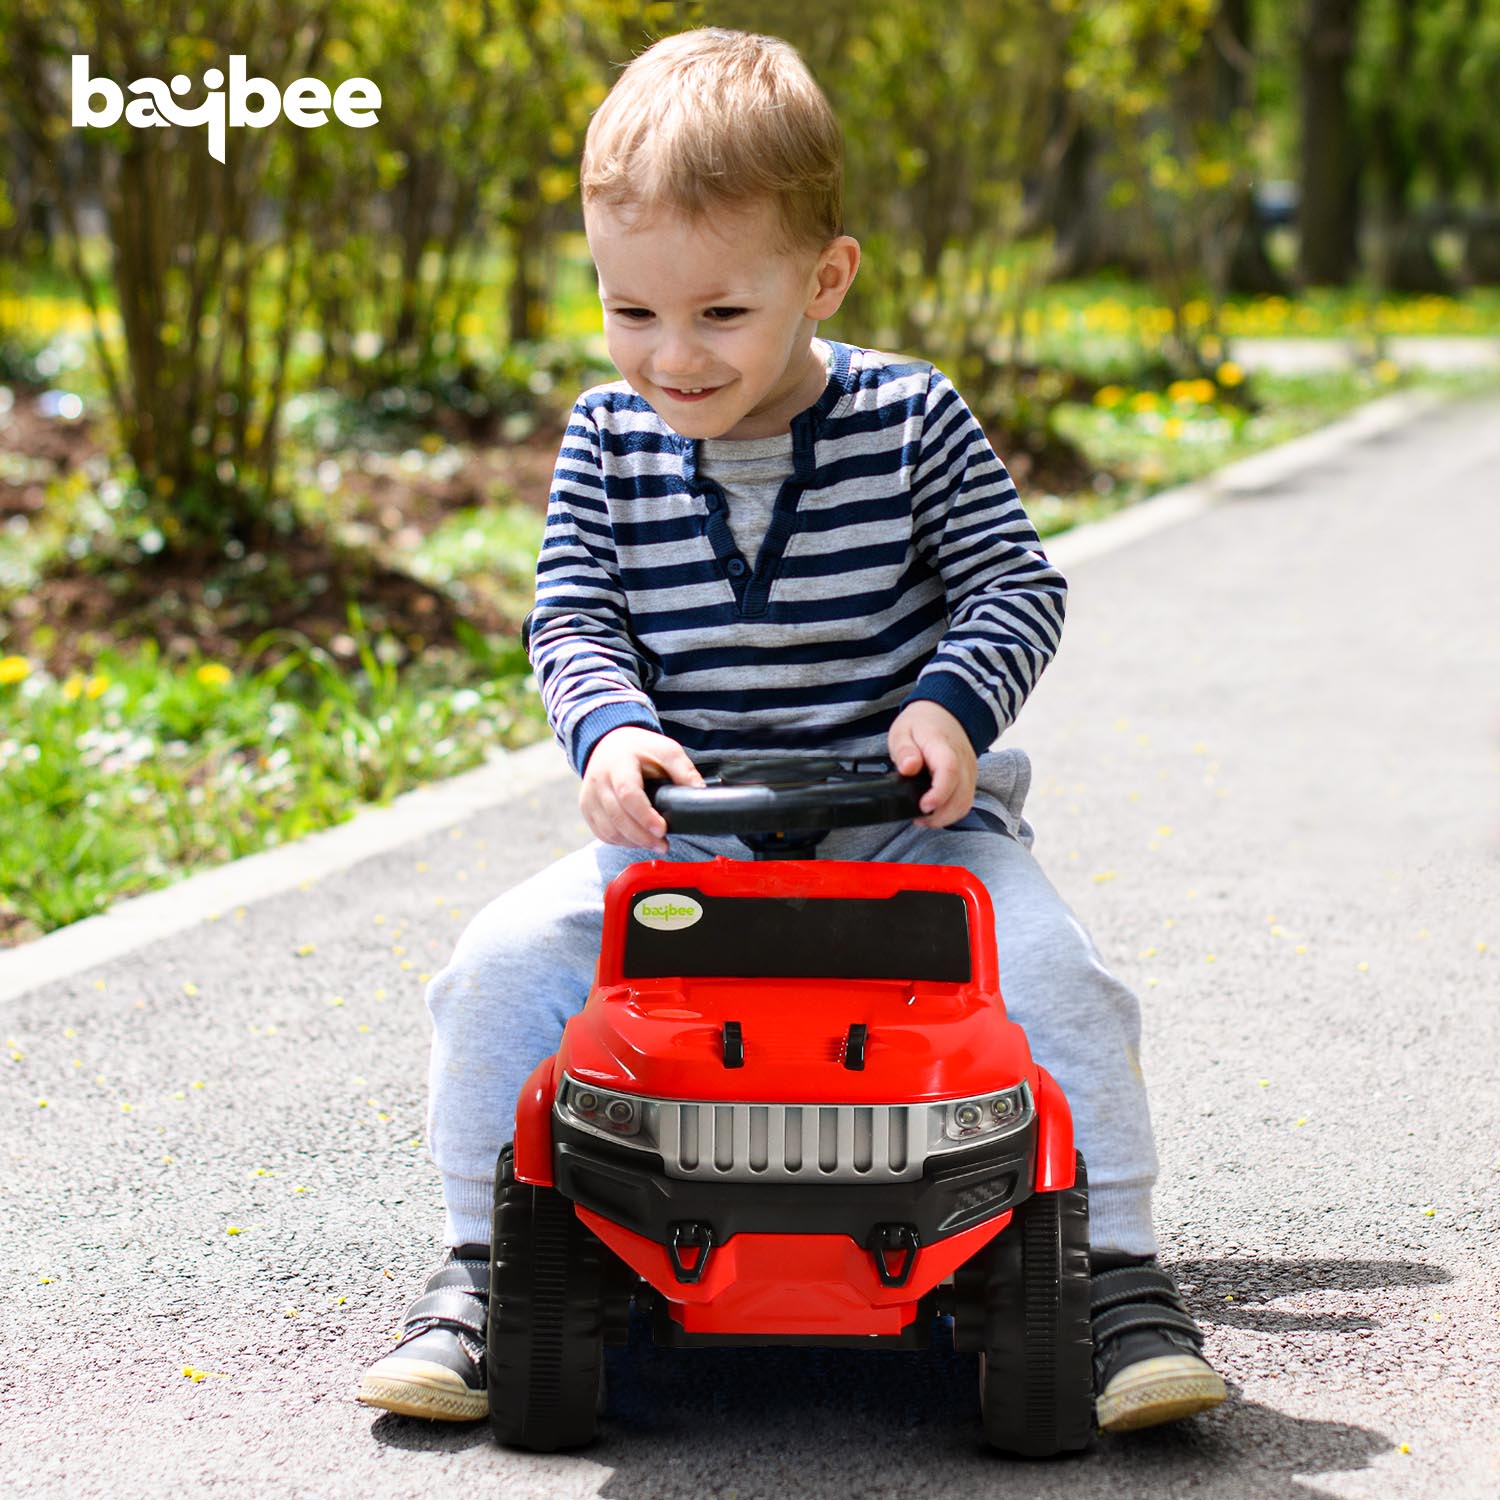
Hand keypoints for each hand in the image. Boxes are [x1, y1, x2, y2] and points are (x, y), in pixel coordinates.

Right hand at [580, 726, 703, 852]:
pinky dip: (620, 841)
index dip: (644, 816)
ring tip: (654, 844)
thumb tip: (700, 791)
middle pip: (617, 817)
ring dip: (632, 842)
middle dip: (642, 836)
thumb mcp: (666, 750)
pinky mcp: (586, 808)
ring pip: (608, 830)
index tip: (662, 830)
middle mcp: (598, 780)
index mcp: (618, 764)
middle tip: (663, 845)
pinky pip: (601, 833)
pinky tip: (637, 840)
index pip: (628, 793)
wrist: (609, 744)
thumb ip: (683, 769)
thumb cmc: (640, 749)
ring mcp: (589, 796)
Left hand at [887, 700, 977, 828]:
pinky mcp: (970, 778)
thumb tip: (909, 767)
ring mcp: (969, 770)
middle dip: (940, 814)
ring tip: (924, 818)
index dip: (939, 793)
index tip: (924, 806)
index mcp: (942, 745)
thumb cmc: (921, 724)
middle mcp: (962, 759)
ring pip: (966, 801)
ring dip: (947, 816)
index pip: (949, 771)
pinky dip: (953, 812)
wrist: (943, 713)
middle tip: (918, 818)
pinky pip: (966, 800)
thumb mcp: (902, 731)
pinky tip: (936, 813)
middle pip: (960, 793)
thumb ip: (904, 750)